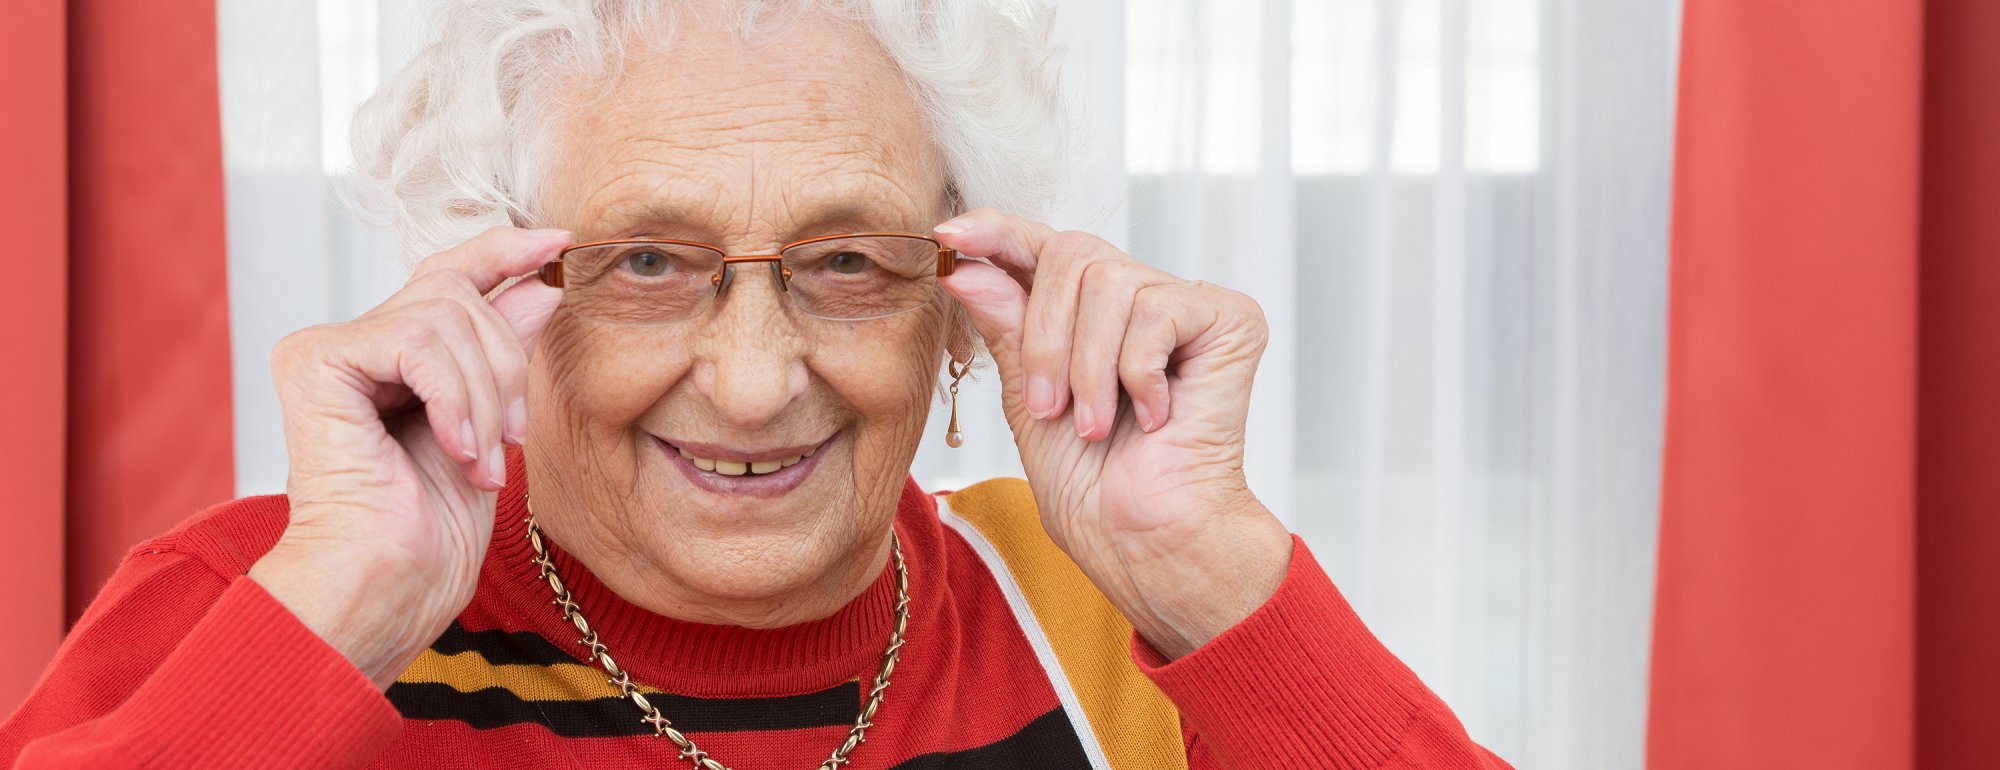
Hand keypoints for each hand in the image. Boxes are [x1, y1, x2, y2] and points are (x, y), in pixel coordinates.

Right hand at [248, 227, 565, 687]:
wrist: (386, 587)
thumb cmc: (429, 534)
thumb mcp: (489, 428)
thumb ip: (500, 353)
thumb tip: (538, 287)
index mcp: (386, 359)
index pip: (448, 278)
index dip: (504, 251)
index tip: (559, 241)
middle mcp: (347, 344)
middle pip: (458, 297)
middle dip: (505, 368)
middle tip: (510, 441)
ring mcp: (325, 348)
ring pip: (446, 319)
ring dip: (485, 398)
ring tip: (480, 461)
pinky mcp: (314, 359)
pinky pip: (419, 345)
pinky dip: (456, 400)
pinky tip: (456, 450)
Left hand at [935, 210, 1292, 658]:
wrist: (1147, 539)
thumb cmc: (1095, 488)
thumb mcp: (1028, 397)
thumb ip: (1006, 326)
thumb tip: (966, 264)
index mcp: (1089, 314)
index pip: (1043, 247)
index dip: (997, 232)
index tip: (949, 233)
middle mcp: (1141, 297)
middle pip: (1072, 255)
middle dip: (1045, 336)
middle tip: (1050, 407)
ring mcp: (1188, 304)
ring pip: (1110, 283)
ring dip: (1089, 368)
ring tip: (1097, 425)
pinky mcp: (1230, 319)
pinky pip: (1156, 311)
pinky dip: (1138, 374)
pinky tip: (1156, 417)